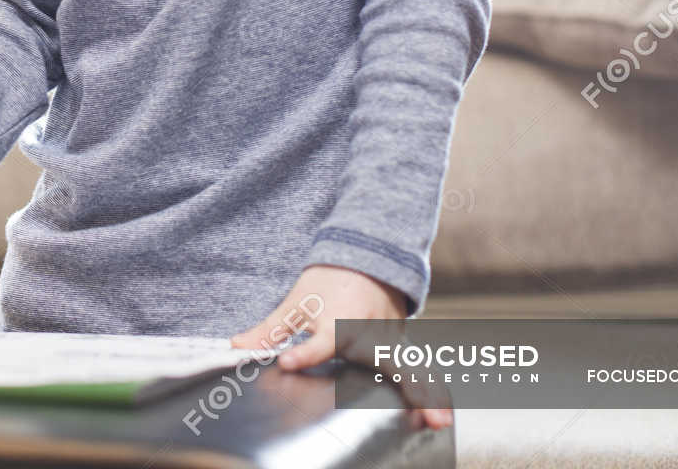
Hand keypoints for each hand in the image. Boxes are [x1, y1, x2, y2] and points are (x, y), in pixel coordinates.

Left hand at [230, 264, 452, 430]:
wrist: (365, 257)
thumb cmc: (327, 283)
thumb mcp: (295, 303)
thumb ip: (269, 331)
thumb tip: (236, 349)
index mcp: (338, 322)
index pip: (322, 341)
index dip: (305, 353)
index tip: (288, 363)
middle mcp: (369, 333)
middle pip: (382, 360)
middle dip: (394, 383)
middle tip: (413, 411)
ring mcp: (391, 340)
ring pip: (410, 368)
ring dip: (425, 393)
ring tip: (438, 420)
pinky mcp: (403, 346)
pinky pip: (418, 369)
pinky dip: (432, 389)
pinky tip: (441, 414)